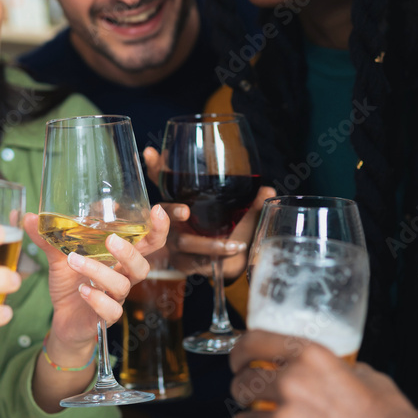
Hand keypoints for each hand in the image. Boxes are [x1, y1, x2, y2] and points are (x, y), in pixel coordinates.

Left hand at [25, 204, 168, 348]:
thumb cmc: (70, 286)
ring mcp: (115, 299)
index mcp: (118, 259)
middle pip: (142, 265)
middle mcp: (122, 278)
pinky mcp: (105, 318)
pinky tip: (82, 291)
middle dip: (130, 251)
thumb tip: (29, 216)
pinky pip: (111, 310)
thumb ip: (49, 238)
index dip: (157, 229)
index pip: (147, 243)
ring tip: (74, 261)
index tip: (157, 210)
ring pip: (122, 285)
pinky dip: (97, 299)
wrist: (62, 322)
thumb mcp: (58, 259)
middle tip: (112, 240)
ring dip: (99, 271)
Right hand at [143, 146, 274, 277]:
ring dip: (207, 244)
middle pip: (163, 212)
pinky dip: (215, 259)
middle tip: (185, 211)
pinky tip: (232, 254)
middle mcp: (172, 220)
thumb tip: (268, 190)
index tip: (150, 153)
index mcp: (181, 200)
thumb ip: (252, 202)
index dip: (155, 167)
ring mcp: (175, 242)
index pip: (162, 180)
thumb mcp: (241, 212)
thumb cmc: (231, 230)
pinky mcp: (183, 263)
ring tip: (233, 245)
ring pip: (183, 242)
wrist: (233, 263)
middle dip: (171, 211)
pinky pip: (195, 262)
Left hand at [229, 331, 417, 417]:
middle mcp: (291, 384)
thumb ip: (329, 368)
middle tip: (258, 405)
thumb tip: (310, 370)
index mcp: (310, 357)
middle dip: (246, 395)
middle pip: (242, 384)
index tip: (238, 362)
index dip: (239, 353)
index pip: (253, 343)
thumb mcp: (364, 375)